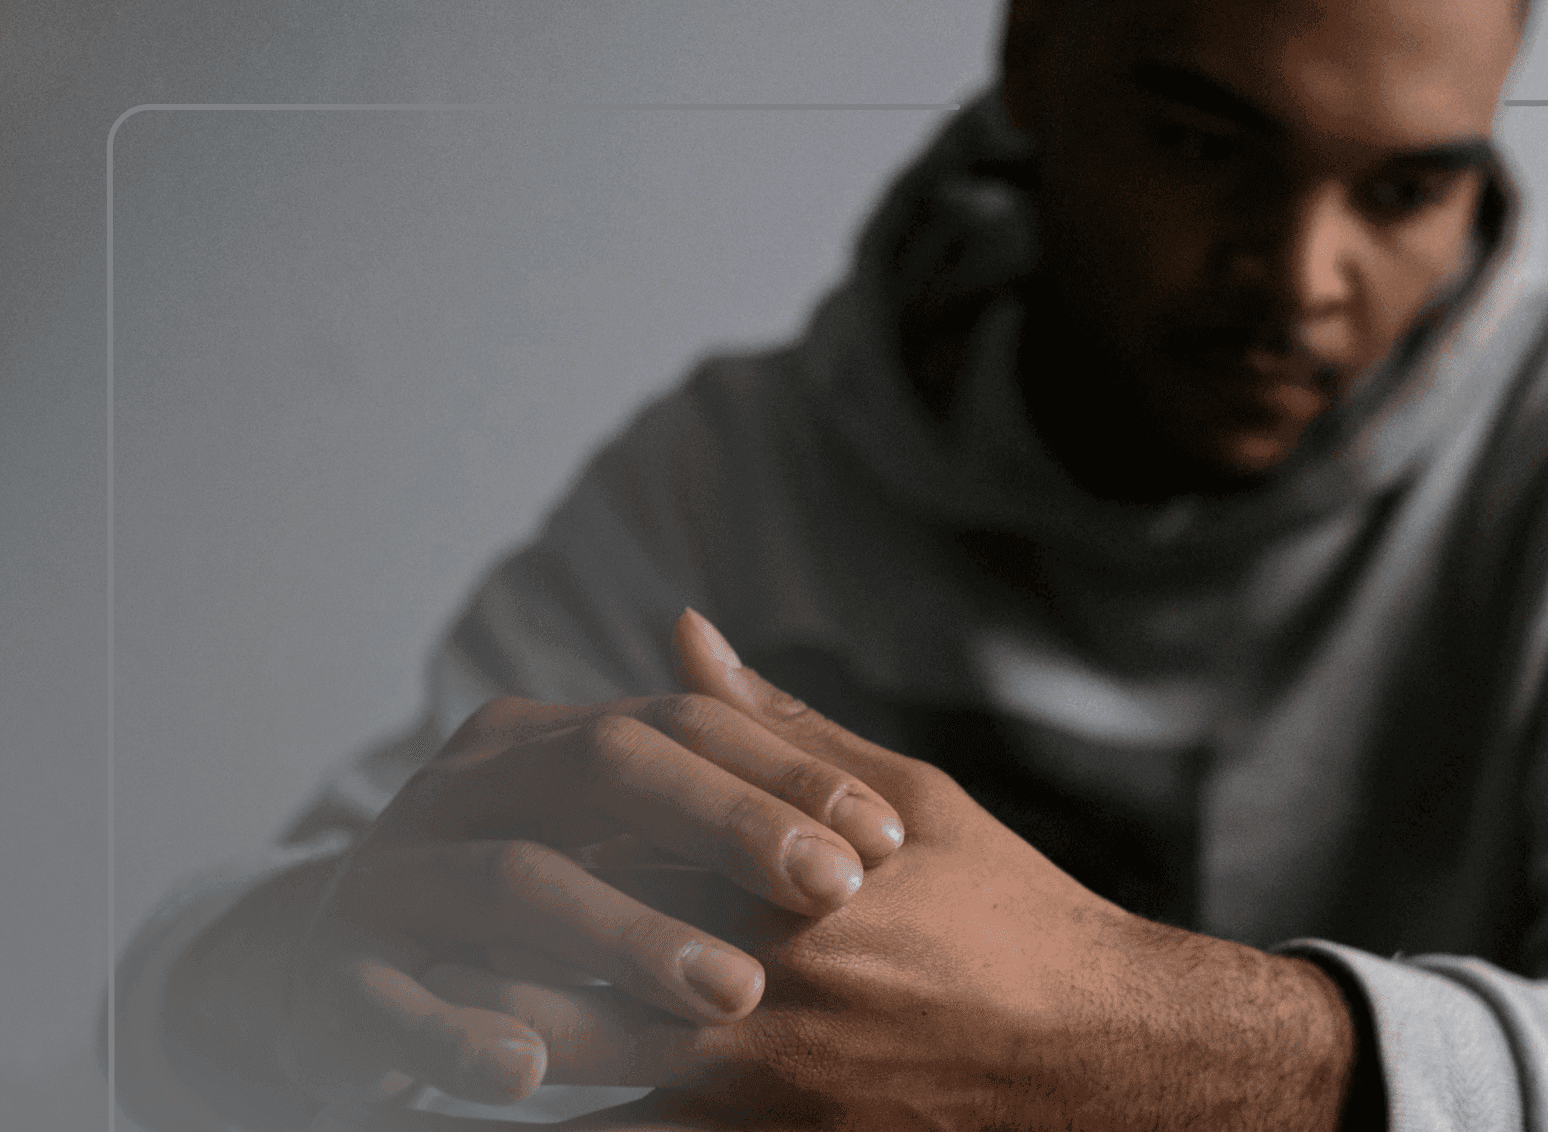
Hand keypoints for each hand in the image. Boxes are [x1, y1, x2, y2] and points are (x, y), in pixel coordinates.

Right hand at [274, 611, 907, 1107]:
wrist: (327, 974)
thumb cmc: (514, 895)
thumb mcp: (601, 822)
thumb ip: (695, 762)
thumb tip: (749, 661)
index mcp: (544, 740)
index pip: (679, 724)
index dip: (784, 774)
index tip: (885, 839)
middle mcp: (469, 787)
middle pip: (605, 770)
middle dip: (727, 826)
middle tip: (836, 892)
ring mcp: (398, 878)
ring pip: (513, 884)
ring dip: (626, 936)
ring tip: (733, 992)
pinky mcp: (340, 980)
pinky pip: (397, 1003)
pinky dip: (462, 1034)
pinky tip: (532, 1069)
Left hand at [345, 613, 1358, 1130]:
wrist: (1098, 1060)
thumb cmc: (1010, 915)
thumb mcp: (912, 800)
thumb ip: (783, 728)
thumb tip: (683, 637)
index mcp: (787, 874)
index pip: (617, 833)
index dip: (521, 820)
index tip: (451, 806)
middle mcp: (761, 977)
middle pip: (567, 950)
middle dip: (468, 938)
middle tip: (386, 917)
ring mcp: (758, 1079)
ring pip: (573, 1057)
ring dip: (480, 1035)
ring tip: (403, 1012)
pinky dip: (556, 1110)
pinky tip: (496, 1092)